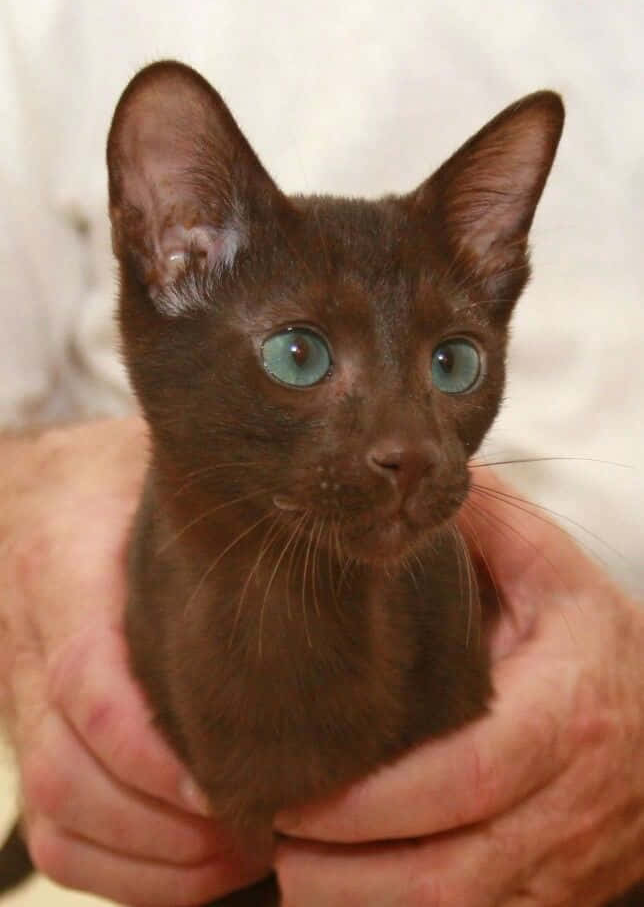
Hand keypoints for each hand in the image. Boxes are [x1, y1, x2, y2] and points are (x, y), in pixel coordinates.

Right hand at [0, 418, 267, 905]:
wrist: (42, 493)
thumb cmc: (114, 480)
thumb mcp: (151, 472)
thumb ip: (209, 509)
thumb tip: (312, 542)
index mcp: (62, 569)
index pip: (87, 678)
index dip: (149, 749)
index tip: (227, 783)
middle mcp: (31, 643)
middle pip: (66, 769)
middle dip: (161, 826)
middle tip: (257, 832)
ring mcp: (24, 698)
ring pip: (55, 814)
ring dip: (147, 862)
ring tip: (240, 857)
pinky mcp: (36, 733)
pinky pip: (52, 828)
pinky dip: (118, 870)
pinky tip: (194, 865)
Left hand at [274, 472, 643, 905]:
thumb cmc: (593, 640)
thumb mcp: (553, 571)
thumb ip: (491, 522)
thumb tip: (415, 479)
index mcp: (566, 712)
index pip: (471, 775)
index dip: (379, 801)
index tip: (299, 797)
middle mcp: (566, 805)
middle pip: (449, 876)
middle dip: (344, 875)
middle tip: (271, 834)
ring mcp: (561, 866)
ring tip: (290, 870)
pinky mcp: (549, 901)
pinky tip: (340, 892)